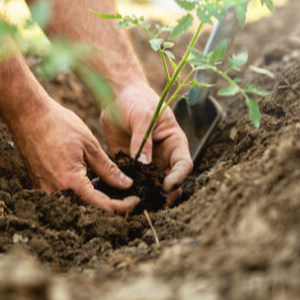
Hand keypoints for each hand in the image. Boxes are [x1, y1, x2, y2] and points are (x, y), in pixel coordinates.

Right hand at [11, 98, 139, 213]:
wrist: (28, 115)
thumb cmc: (58, 124)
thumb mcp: (89, 145)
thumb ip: (108, 169)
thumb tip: (126, 184)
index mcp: (71, 182)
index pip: (102, 206)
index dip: (123, 206)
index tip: (136, 200)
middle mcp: (56, 192)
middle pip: (88, 210)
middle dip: (110, 205)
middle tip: (125, 195)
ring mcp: (44, 190)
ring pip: (75, 204)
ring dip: (94, 199)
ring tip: (107, 184)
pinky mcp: (39, 184)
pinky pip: (63, 196)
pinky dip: (79, 192)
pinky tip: (88, 178)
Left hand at [100, 83, 192, 204]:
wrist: (117, 96)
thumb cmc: (137, 100)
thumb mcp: (142, 117)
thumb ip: (143, 140)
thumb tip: (144, 165)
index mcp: (174, 143)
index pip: (183, 165)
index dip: (178, 177)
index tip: (166, 186)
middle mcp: (163, 156)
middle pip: (170, 181)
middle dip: (164, 194)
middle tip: (153, 203)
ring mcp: (146, 162)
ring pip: (150, 185)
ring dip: (144, 194)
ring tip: (134, 202)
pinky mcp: (129, 164)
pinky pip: (130, 179)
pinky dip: (125, 187)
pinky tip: (116, 194)